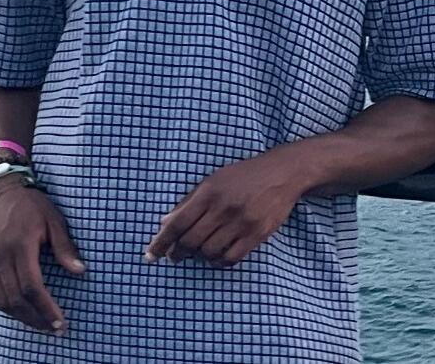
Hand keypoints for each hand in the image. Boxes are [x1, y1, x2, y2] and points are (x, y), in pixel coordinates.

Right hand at [0, 179, 86, 334]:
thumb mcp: (54, 218)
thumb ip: (65, 246)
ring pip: (1, 301)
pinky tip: (22, 311)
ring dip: (21, 317)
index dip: (45, 308)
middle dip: (36, 318)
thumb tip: (80, 271)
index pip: (31, 286)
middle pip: (15, 300)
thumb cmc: (32, 205)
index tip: (59, 322)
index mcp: (19, 245)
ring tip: (41, 323)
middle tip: (54, 329)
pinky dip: (6, 308)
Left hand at [144, 150, 308, 266]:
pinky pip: (230, 258)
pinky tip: (217, 255)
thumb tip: (164, 224)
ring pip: (209, 252)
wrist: (283, 173)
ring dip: (200, 256)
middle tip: (175, 256)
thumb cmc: (244, 176)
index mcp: (209, 192)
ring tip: (200, 251)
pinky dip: (219, 261)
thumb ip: (188, 202)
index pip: (177, 223)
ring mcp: (242, 222)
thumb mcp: (213, 181)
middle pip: (191, 241)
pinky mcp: (257, 234)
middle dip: (178, 253)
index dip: (161, 242)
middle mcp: (224, 207)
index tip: (151, 254)